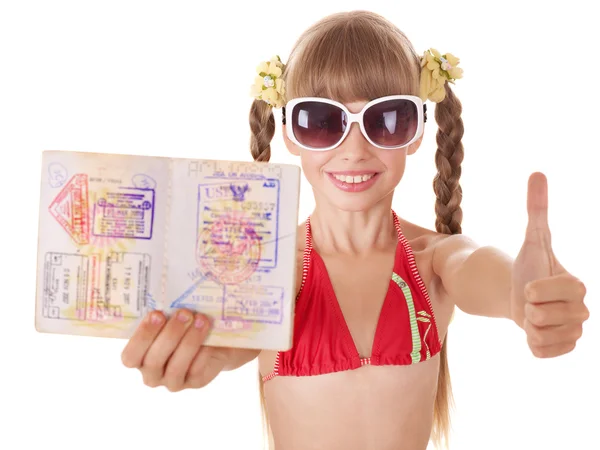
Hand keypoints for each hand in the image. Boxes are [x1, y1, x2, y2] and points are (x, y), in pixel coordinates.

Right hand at [121, 309, 225, 391]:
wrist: (212, 341)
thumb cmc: (183, 325)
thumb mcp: (170, 318)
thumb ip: (163, 312)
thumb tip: (166, 291)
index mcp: (138, 358)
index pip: (130, 356)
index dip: (142, 336)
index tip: (157, 314)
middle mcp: (152, 374)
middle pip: (154, 360)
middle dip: (170, 335)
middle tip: (184, 313)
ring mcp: (172, 381)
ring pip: (176, 367)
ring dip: (189, 341)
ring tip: (201, 320)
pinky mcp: (194, 382)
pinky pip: (196, 369)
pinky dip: (203, 351)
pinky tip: (210, 336)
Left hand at [510, 172, 588, 357]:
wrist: (521, 296)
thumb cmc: (529, 266)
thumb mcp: (532, 238)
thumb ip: (537, 209)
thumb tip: (538, 173)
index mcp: (578, 285)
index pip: (556, 291)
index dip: (535, 287)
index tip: (531, 284)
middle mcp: (583, 311)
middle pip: (544, 315)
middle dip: (527, 306)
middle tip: (531, 300)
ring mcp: (575, 333)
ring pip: (540, 335)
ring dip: (526, 325)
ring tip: (533, 314)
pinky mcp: (564, 350)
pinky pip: (541, 352)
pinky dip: (531, 343)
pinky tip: (535, 331)